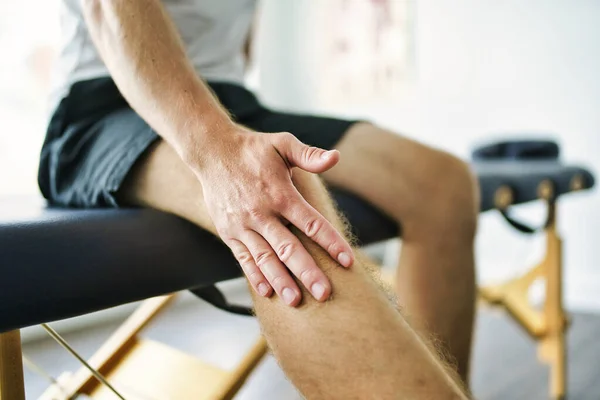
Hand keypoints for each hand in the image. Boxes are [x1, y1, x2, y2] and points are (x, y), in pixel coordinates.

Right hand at [190, 126, 354, 305]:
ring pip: (264, 258)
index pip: (310, 223)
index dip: (330, 242)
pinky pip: (243, 257)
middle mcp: (261, 213)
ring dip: (280, 280)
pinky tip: (267, 292)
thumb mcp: (283, 143)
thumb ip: (309, 155)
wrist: (212, 152)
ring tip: (295, 301)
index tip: (347, 261)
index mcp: (280, 193)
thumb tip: (336, 157)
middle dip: (307, 272)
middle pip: (288, 248)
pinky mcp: (229, 232)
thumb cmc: (254, 149)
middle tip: (324, 294)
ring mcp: (243, 225)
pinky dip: (255, 275)